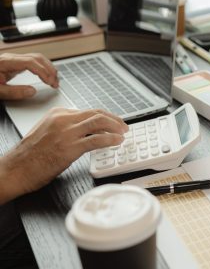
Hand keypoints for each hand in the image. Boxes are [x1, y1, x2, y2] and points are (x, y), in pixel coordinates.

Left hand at [0, 53, 58, 99]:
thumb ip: (13, 92)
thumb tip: (32, 91)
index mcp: (6, 62)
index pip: (30, 62)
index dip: (43, 71)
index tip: (49, 82)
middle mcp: (11, 58)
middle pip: (37, 58)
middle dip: (49, 70)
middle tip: (55, 83)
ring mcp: (14, 59)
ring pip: (37, 58)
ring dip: (48, 68)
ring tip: (54, 80)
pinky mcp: (16, 63)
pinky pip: (34, 62)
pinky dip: (43, 68)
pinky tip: (47, 75)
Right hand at [0, 108, 126, 203]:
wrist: (14, 170)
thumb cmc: (29, 155)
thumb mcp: (46, 131)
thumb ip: (64, 127)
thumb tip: (84, 129)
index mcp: (58, 114)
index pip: (89, 111)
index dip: (105, 117)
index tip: (113, 122)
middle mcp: (63, 120)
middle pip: (97, 114)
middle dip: (114, 119)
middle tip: (123, 126)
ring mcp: (67, 133)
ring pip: (99, 123)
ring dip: (116, 127)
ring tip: (123, 133)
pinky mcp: (70, 148)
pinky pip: (96, 140)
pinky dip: (110, 139)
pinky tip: (117, 142)